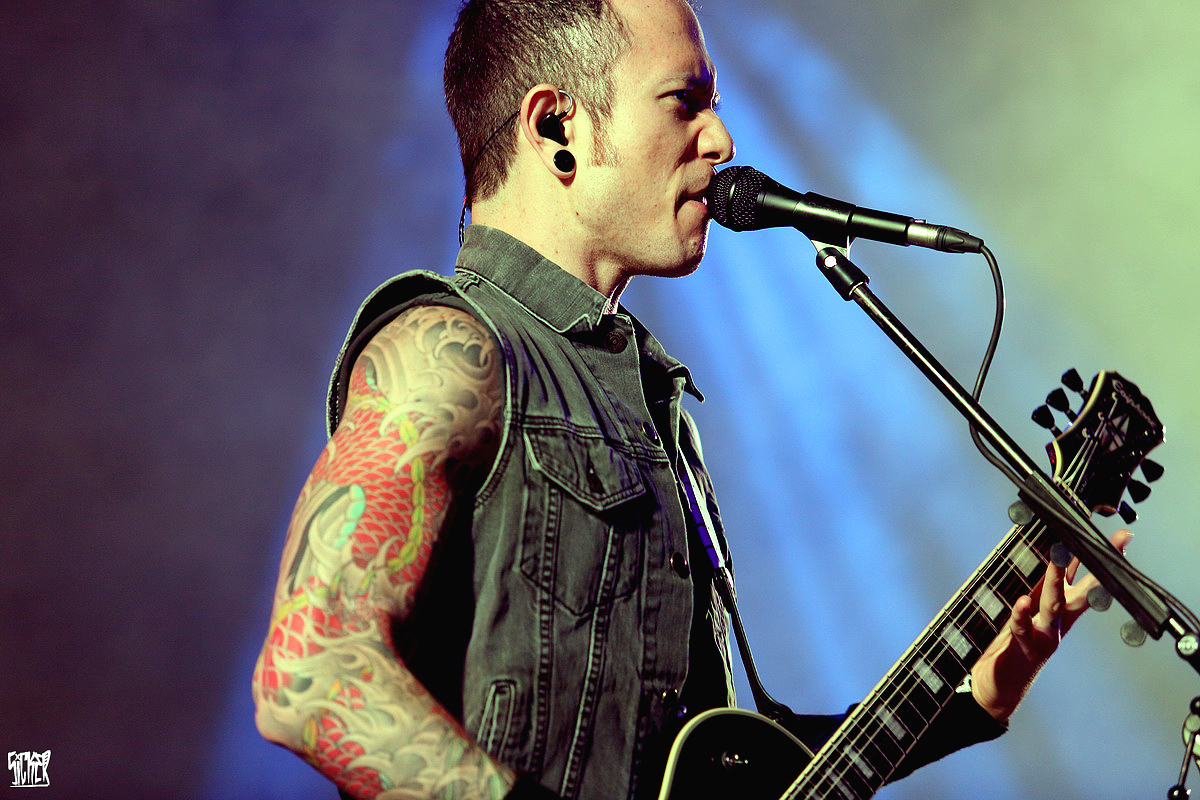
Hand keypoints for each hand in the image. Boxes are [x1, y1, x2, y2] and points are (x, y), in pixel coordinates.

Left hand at [969, 529, 1131, 721]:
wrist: (999, 685)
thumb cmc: (1015, 642)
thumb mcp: (1032, 609)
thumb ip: (1045, 587)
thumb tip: (1055, 556)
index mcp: (1060, 608)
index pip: (1085, 578)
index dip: (1100, 558)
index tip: (1118, 539)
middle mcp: (1057, 621)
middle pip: (1081, 591)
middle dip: (1095, 569)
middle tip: (1106, 547)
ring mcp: (1043, 634)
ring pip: (1053, 605)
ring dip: (1054, 581)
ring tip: (1057, 559)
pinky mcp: (1023, 647)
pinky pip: (1022, 628)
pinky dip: (1022, 615)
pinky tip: (1022, 602)